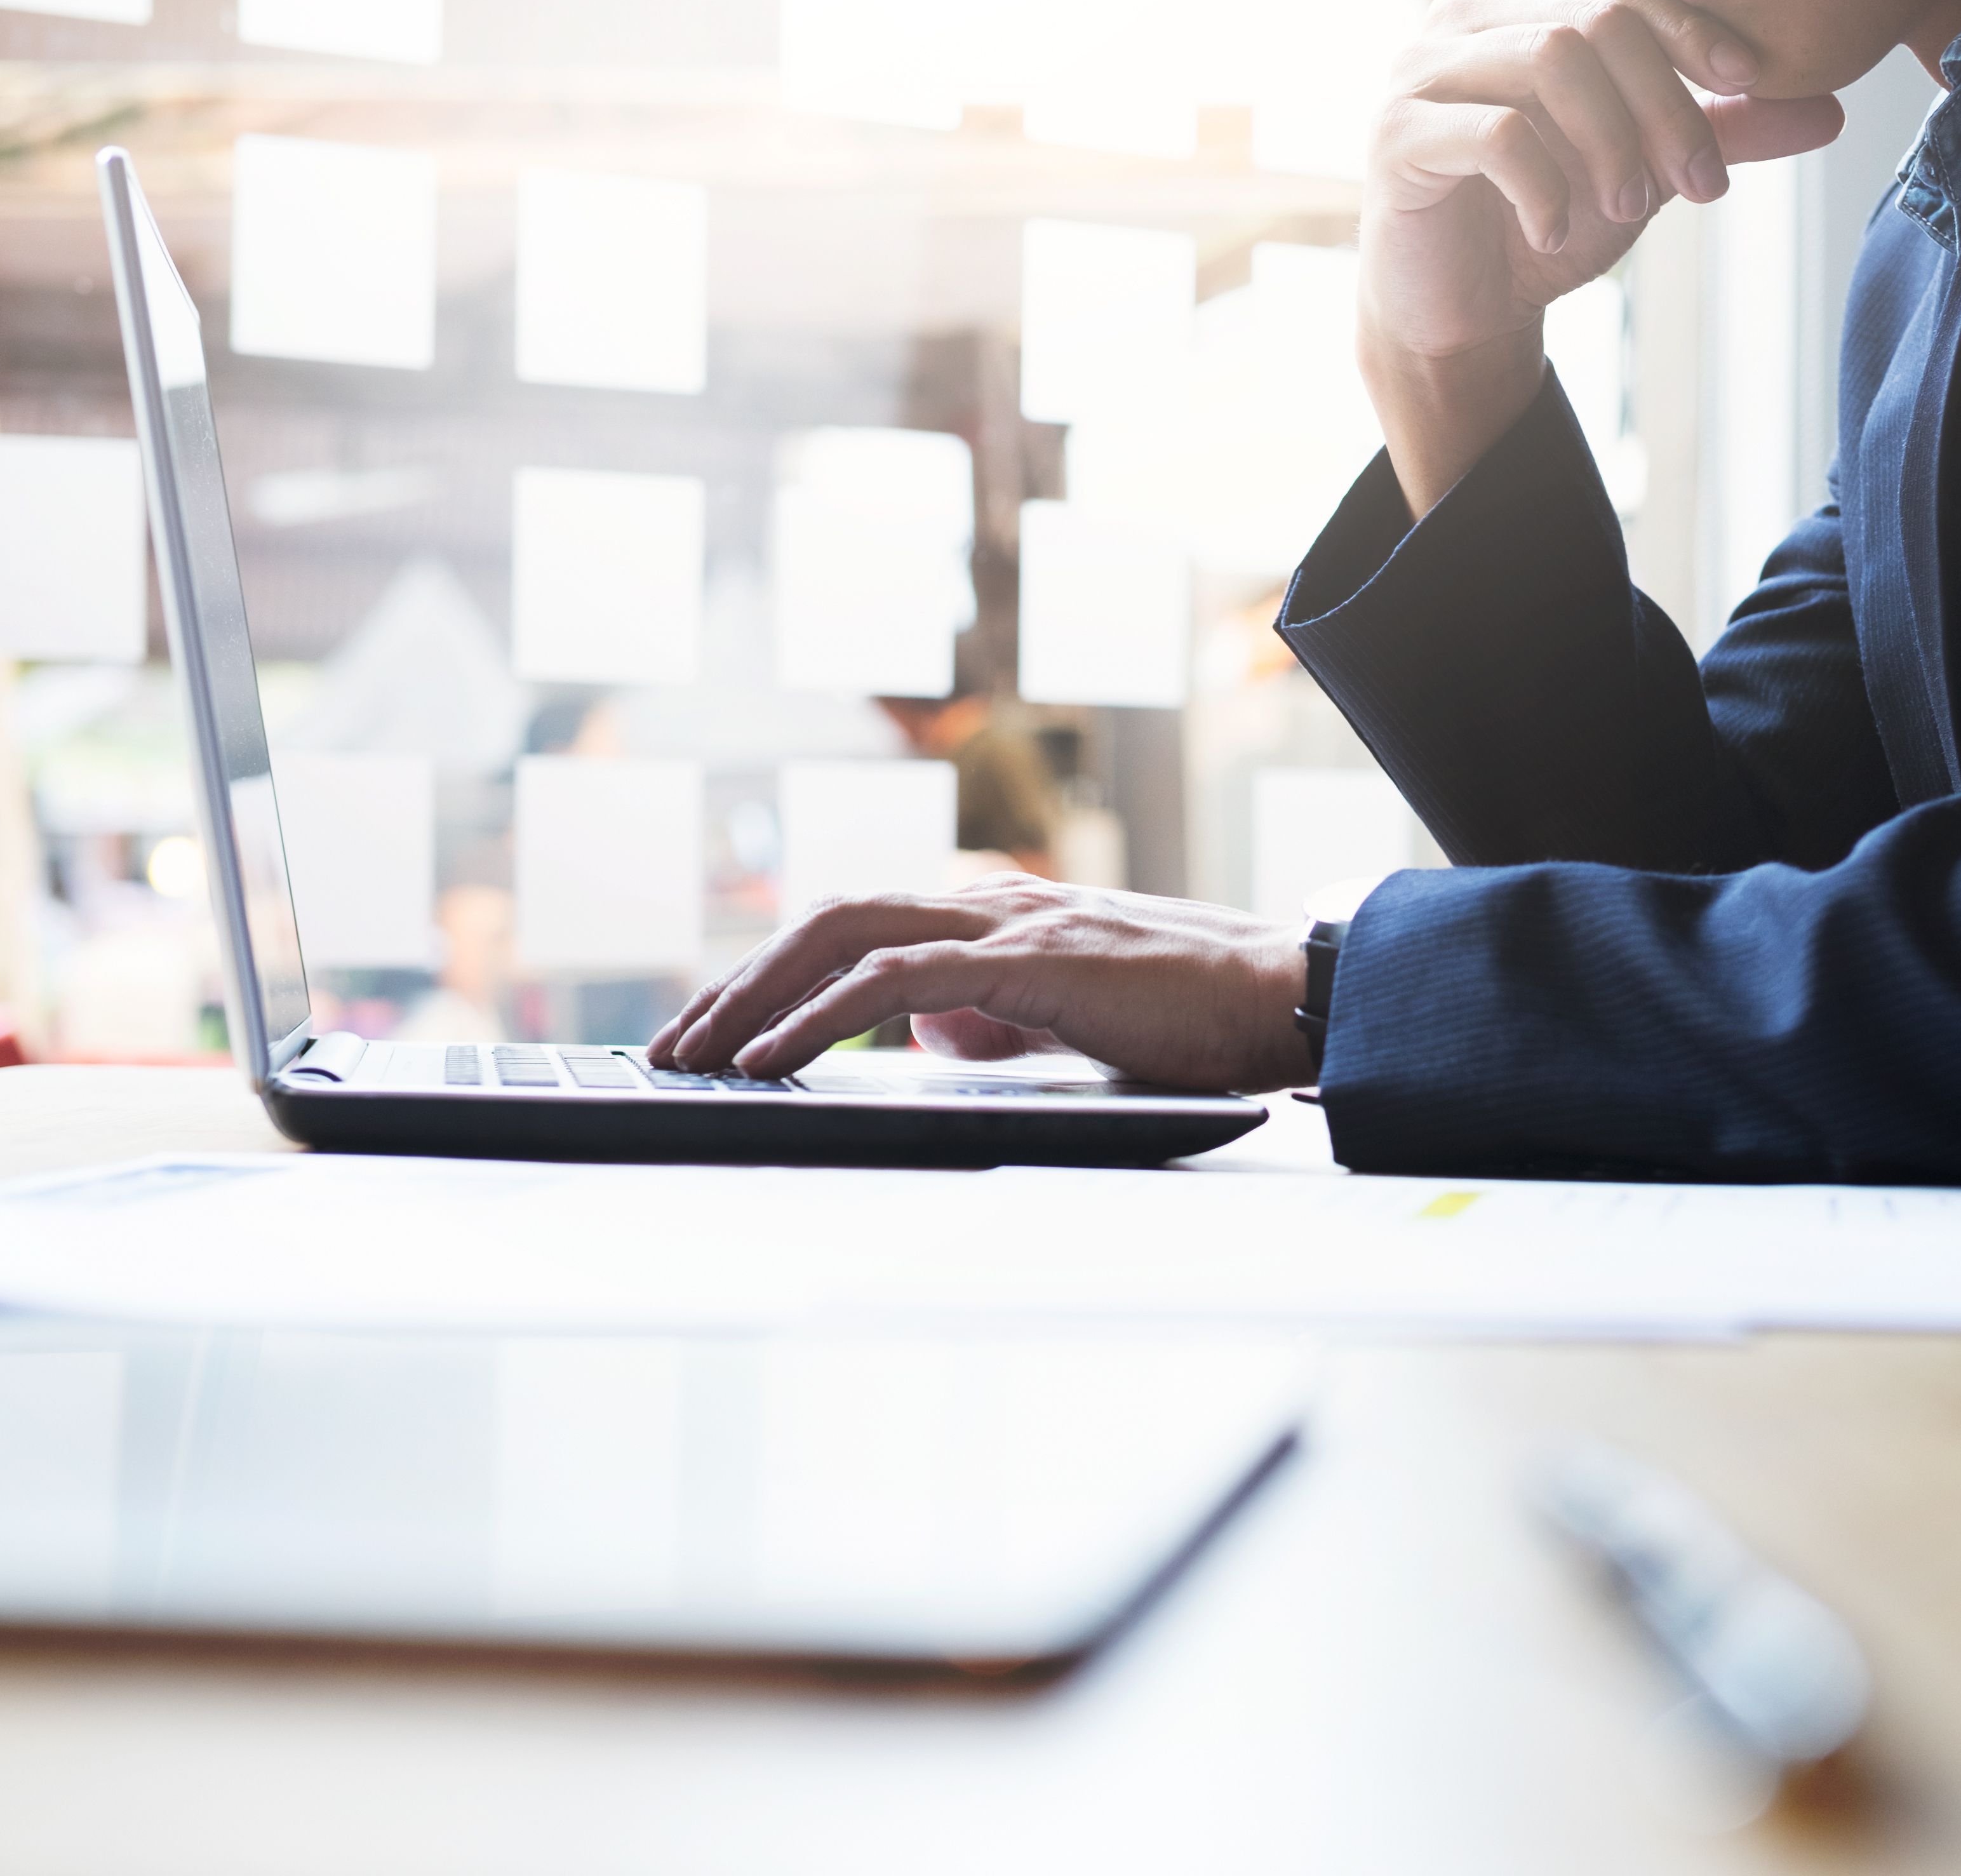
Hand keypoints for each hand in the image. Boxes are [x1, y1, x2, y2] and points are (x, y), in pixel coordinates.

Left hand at [646, 874, 1315, 1095]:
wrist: (1285, 997)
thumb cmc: (1194, 1018)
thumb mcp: (1069, 1020)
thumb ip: (995, 1019)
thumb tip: (928, 1036)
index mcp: (996, 917)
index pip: (857, 926)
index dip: (776, 971)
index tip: (717, 1025)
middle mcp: (990, 905)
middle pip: (829, 919)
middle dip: (739, 979)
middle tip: (675, 1041)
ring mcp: (1010, 925)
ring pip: (847, 934)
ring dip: (759, 996)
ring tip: (701, 1052)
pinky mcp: (1032, 961)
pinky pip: (898, 979)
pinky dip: (823, 1015)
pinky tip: (777, 1055)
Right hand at [1361, 0, 1846, 511]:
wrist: (1458, 317)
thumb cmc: (1542, 227)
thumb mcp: (1644, 173)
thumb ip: (1720, 134)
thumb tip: (1828, 111)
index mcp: (1522, 7)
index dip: (1694, 33)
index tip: (1749, 84)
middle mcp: (1464, 20)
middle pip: (1594, 25)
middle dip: (1663, 106)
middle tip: (1698, 184)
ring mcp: (1421, 73)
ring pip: (1548, 63)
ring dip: (1612, 142)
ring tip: (1630, 208)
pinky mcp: (1399, 138)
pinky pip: (1494, 134)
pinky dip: (1544, 187)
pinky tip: (1553, 232)